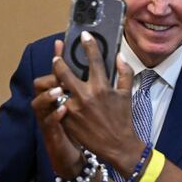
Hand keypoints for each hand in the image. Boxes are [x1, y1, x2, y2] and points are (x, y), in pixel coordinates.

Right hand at [31, 55, 84, 177]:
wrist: (82, 154)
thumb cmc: (86, 128)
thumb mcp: (85, 105)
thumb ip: (91, 86)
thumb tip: (110, 62)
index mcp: (61, 95)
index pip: (57, 74)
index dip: (58, 57)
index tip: (62, 43)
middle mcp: (51, 105)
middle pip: (42, 84)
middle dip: (50, 75)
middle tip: (58, 66)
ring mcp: (49, 119)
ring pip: (39, 102)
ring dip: (49, 94)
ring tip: (60, 90)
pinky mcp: (52, 133)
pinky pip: (50, 122)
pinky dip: (55, 115)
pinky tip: (64, 109)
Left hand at [52, 33, 144, 170]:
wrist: (117, 146)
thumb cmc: (123, 119)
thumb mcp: (127, 95)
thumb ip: (125, 73)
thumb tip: (120, 56)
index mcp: (101, 87)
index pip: (94, 60)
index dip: (89, 45)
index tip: (84, 35)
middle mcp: (85, 96)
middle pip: (63, 72)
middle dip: (58, 61)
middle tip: (57, 57)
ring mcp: (73, 108)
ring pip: (56, 87)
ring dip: (54, 80)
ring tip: (54, 75)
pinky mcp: (67, 119)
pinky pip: (58, 103)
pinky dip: (57, 97)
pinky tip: (57, 94)